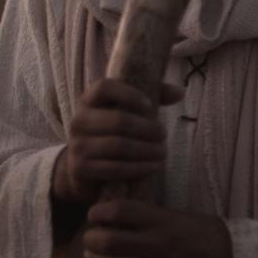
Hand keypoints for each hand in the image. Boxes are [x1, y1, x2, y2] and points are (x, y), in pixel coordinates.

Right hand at [53, 78, 183, 203]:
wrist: (83, 167)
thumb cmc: (113, 132)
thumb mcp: (128, 111)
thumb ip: (153, 96)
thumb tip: (179, 92)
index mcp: (89, 100)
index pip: (104, 87)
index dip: (130, 95)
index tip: (150, 106)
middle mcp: (78, 120)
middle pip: (118, 120)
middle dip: (148, 129)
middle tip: (164, 135)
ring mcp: (77, 145)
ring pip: (118, 146)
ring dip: (147, 150)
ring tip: (163, 152)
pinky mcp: (80, 169)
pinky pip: (114, 168)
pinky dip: (139, 168)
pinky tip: (154, 166)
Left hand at [84, 199, 235, 257]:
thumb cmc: (208, 233)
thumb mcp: (181, 216)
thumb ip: (153, 217)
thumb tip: (123, 215)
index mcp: (162, 220)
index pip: (120, 211)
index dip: (100, 212)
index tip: (95, 214)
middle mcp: (155, 243)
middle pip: (108, 240)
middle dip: (91, 239)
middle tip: (89, 237)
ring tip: (90, 256)